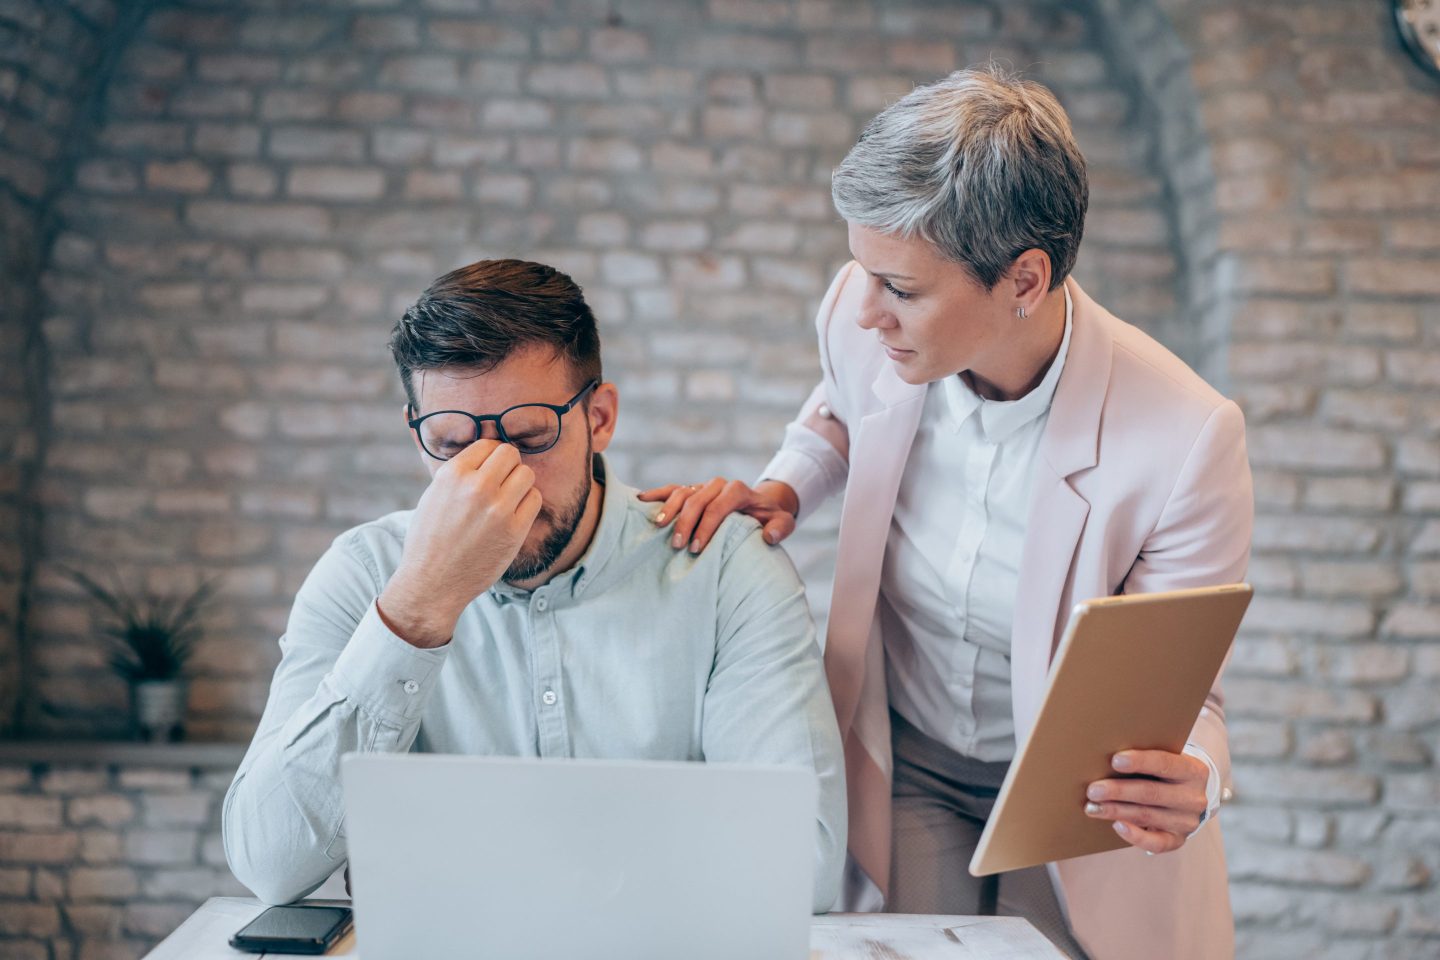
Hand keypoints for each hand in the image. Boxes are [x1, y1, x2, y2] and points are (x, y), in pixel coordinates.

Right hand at [379, 440, 541, 647]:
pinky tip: (513, 515)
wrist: (432, 583)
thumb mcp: (432, 495)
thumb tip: (481, 452)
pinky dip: (527, 504)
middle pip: (510, 454)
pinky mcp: (514, 530)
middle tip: (501, 484)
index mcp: (453, 474)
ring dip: (520, 484)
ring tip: (507, 499)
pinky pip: (534, 499)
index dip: (490, 457)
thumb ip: (457, 473)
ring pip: (526, 474)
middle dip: (507, 467)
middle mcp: (476, 486)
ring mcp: (497, 508)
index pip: (487, 444)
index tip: (488, 471)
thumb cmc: (429, 540)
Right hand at [636, 478, 797, 552]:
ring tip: (659, 527)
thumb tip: (767, 536)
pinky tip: (640, 501)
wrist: (761, 505)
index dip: (706, 527)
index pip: (718, 506)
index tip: (697, 548)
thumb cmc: (770, 518)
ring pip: (682, 492)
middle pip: (697, 500)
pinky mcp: (692, 490)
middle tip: (677, 546)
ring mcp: (703, 486)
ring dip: (669, 509)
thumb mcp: (783, 522)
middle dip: (686, 522)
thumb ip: (780, 528)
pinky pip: (672, 489)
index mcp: (739, 490)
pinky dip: (657, 494)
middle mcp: (719, 484)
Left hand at [1083, 749, 1209, 853]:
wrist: (1186, 795)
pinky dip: (1135, 836)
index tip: (1115, 760)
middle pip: (1151, 793)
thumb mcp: (1164, 759)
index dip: (1140, 761)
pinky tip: (1116, 825)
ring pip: (1147, 816)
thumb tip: (1105, 754)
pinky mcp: (1177, 839)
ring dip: (1116, 811)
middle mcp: (1193, 798)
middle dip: (1119, 790)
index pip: (1165, 763)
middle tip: (1093, 790)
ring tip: (1092, 807)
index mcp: (1193, 771)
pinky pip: (1156, 843)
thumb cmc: (1164, 772)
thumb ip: (1144, 757)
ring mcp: (1186, 821)